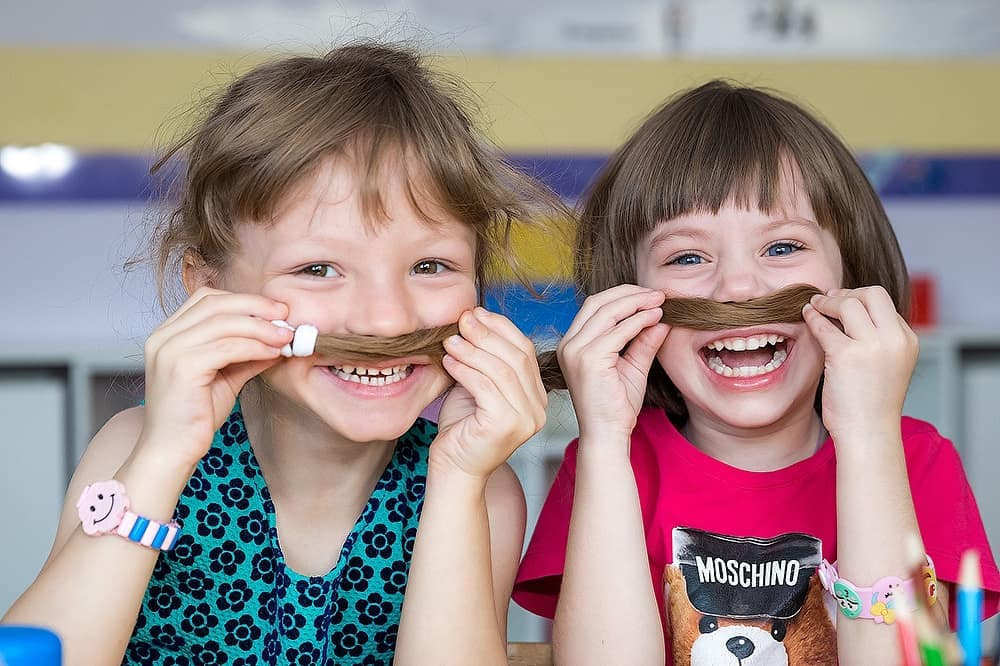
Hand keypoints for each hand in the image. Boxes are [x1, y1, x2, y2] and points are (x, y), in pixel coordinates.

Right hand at [140, 287, 292, 466]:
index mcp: (169, 334)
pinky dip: (255, 347)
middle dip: (256, 307)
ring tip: (285, 337)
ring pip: (224, 323)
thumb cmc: (195, 417)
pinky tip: (272, 353)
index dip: (244, 300)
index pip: (207, 299)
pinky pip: (227, 348)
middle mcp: (163, 337)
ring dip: (261, 328)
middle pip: (215, 304)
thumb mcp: (227, 376)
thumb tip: (279, 338)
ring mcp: (169, 350)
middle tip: (286, 316)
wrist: (171, 452)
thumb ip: (248, 354)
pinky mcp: (181, 368)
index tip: (275, 310)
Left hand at [433, 308, 546, 480]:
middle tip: (462, 320)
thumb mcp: (477, 385)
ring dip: (473, 350)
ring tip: (450, 340)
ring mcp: (526, 418)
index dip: (501, 327)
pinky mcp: (506, 425)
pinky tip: (448, 362)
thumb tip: (474, 317)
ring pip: (501, 370)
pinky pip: (485, 387)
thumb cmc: (463, 428)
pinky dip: (465, 369)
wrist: (454, 469)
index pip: (525, 350)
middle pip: (516, 357)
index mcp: (536, 396)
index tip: (476, 313)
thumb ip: (483, 359)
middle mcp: (538, 408)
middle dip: (486, 334)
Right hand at [556, 285, 668, 442]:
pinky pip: (618, 331)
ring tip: (660, 302)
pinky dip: (638, 320)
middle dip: (630, 293)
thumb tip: (660, 317)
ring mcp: (575, 351)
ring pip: (607, 311)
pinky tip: (655, 318)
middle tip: (658, 294)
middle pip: (598, 302)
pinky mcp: (589, 360)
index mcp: (572, 344)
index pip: (594, 306)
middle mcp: (569, 345)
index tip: (650, 295)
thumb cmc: (616, 407)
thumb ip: (643, 341)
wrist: (607, 435)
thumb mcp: (632, 367)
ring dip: (637, 303)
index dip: (622, 295)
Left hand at [803, 286, 918, 443]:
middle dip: (847, 293)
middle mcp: (894, 339)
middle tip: (827, 297)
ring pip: (848, 303)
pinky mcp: (846, 355)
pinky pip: (824, 325)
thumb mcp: (887, 364)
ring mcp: (872, 346)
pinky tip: (806, 315)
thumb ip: (878, 339)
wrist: (868, 433)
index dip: (860, 298)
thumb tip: (850, 310)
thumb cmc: (871, 402)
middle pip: (871, 294)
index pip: (885, 303)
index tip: (843, 300)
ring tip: (814, 304)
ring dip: (827, 301)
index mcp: (907, 340)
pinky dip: (813, 317)